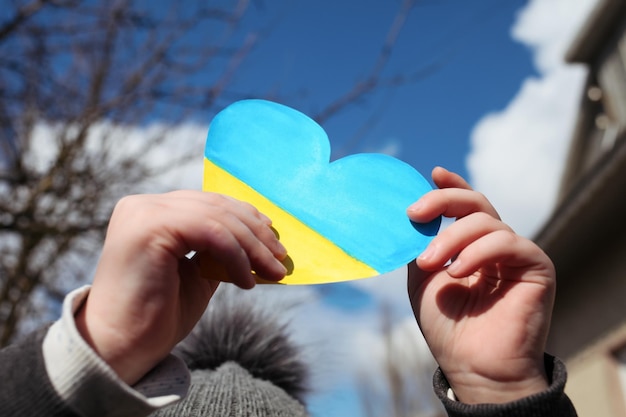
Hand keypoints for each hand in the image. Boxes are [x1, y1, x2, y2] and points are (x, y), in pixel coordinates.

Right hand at [75, 191, 286, 384]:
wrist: (120, 350)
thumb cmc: (157, 316)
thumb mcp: (197, 274)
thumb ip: (219, 251)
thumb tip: (261, 241)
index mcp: (151, 212)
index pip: (208, 203)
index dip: (246, 216)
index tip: (273, 238)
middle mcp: (144, 205)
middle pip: (215, 206)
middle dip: (256, 233)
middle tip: (281, 259)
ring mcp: (144, 213)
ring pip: (217, 217)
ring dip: (253, 246)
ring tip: (273, 272)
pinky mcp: (149, 227)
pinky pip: (211, 232)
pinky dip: (236, 256)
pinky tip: (247, 282)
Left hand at [407, 167, 554, 403]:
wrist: (472, 365)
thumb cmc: (447, 326)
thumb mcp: (422, 279)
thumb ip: (420, 245)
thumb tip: (408, 216)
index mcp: (471, 246)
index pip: (465, 206)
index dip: (450, 187)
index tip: (431, 173)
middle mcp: (496, 245)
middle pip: (475, 203)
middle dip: (442, 202)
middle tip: (414, 215)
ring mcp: (517, 254)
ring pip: (486, 222)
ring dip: (452, 239)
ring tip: (432, 265)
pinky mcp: (536, 266)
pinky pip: (507, 242)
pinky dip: (477, 252)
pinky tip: (458, 272)